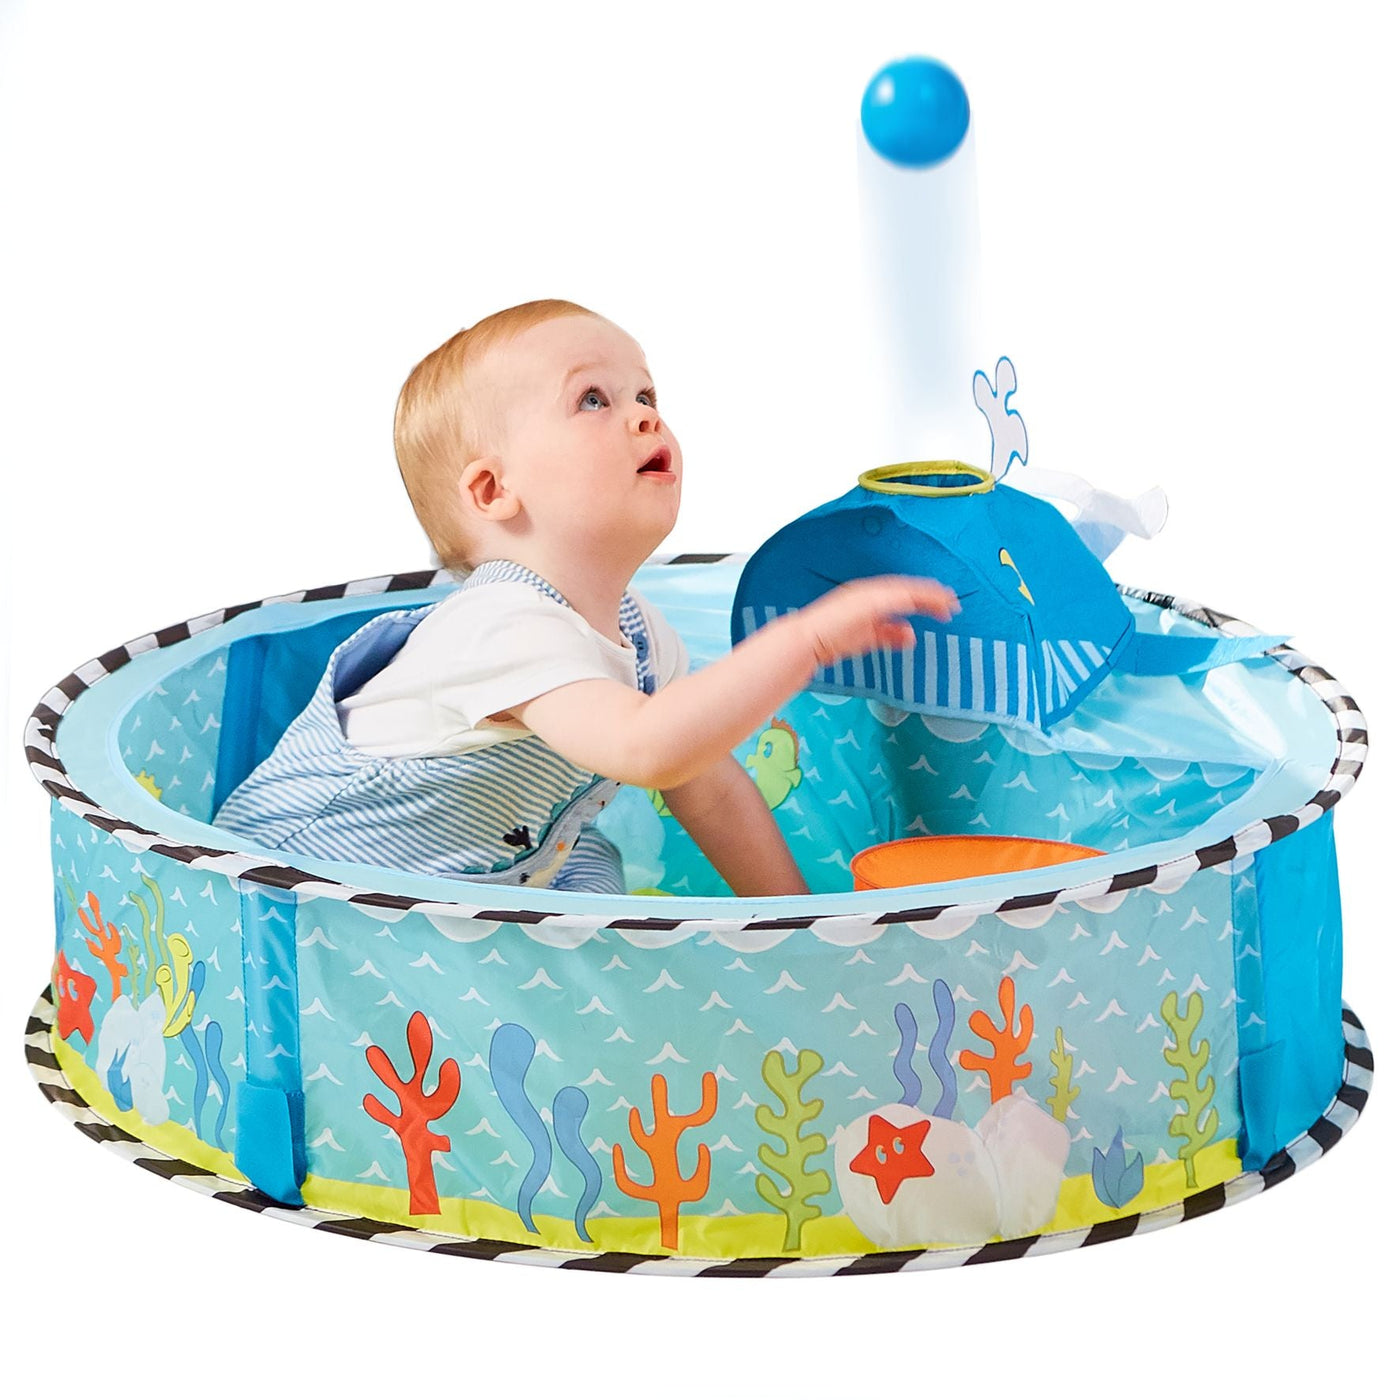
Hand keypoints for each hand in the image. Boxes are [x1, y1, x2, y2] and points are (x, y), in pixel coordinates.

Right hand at [797, 575, 959, 669]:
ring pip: (907, 590)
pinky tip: (930, 603)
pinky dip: (915, 598)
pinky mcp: (868, 600)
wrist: (808, 640)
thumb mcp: (868, 637)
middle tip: (953, 602)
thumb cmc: (831, 639)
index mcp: (869, 596)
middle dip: (932, 595)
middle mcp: (870, 591)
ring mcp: (869, 593)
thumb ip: (890, 635)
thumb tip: (912, 635)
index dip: (924, 597)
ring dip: (929, 595)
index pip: (903, 594)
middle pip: (908, 589)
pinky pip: (897, 597)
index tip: (943, 604)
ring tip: (948, 602)